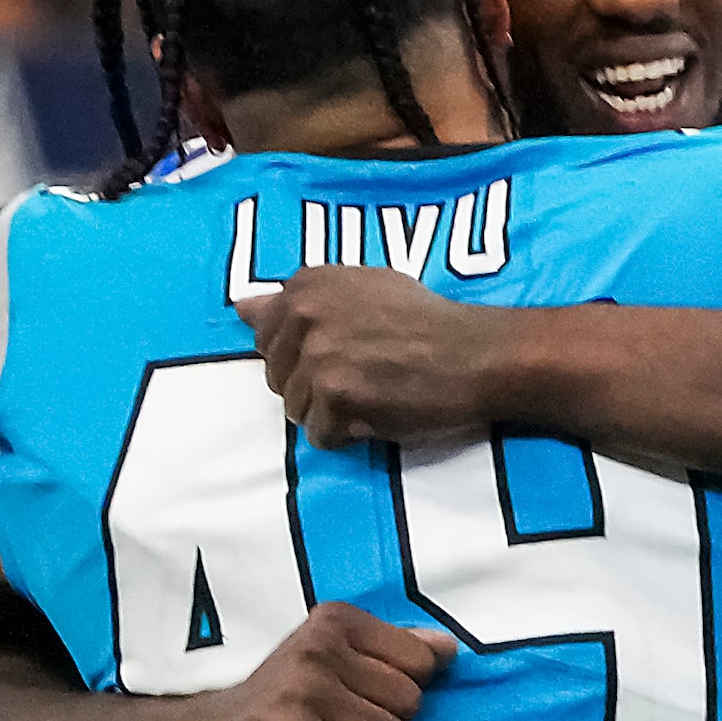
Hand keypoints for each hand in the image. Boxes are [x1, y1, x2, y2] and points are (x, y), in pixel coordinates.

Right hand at [165, 604, 454, 720]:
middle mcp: (320, 648)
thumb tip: (448, 648)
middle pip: (411, 700)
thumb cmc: (280, 696)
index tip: (363, 689)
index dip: (404, 685)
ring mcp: (307, 692)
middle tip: (341, 719)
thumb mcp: (333, 657)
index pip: (423, 659)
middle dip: (386, 719)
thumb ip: (391, 650)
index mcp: (335, 620)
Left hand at [240, 265, 505, 449]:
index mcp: (307, 285)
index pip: (266, 335)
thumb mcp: (363, 288)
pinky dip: (349, 434)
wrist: (479, 355)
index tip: (343, 353)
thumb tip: (242, 308)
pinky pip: (320, 435)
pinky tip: (379, 413)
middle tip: (363, 376)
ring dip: (332, 412)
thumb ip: (301, 300)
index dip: (303, 353)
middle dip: (313, 385)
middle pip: (276, 376)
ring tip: (374, 394)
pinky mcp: (337, 397)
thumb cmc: (429, 321)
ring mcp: (319, 357)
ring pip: (295, 409)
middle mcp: (305, 315)